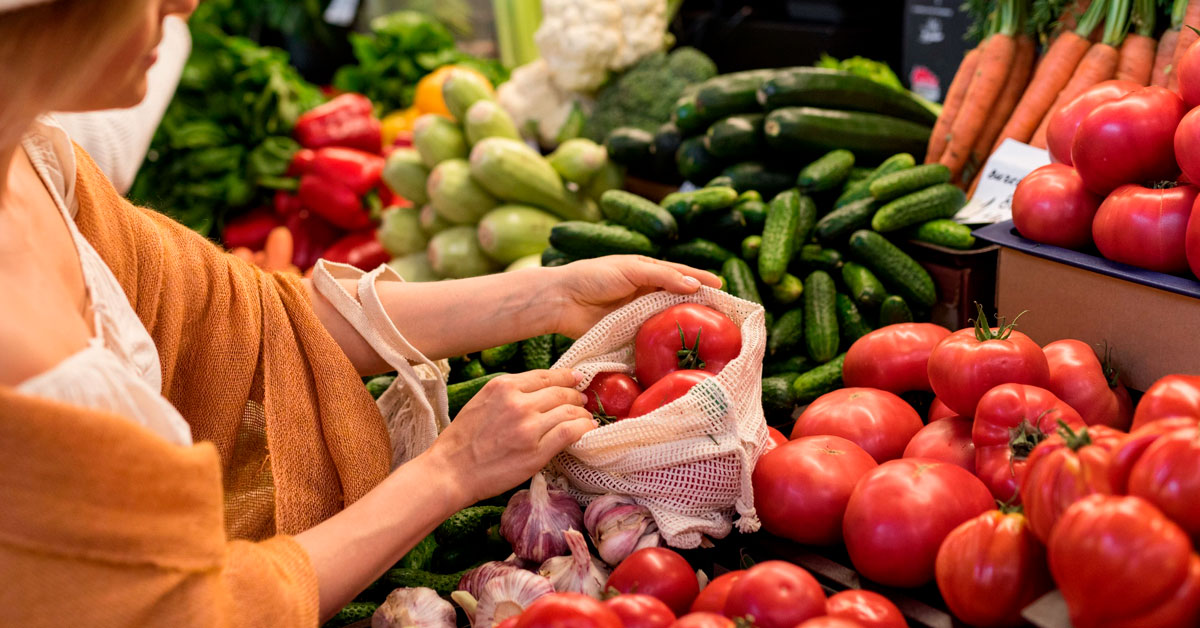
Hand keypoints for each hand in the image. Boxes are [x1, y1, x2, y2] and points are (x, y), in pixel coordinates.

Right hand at [427, 369, 594, 503]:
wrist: (451, 471)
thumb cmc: (462, 440)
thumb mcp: (482, 402)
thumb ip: (509, 393)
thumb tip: (540, 390)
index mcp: (503, 387)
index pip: (546, 376)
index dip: (566, 377)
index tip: (576, 378)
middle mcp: (518, 403)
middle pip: (561, 392)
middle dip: (576, 395)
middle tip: (582, 400)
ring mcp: (529, 428)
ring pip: (569, 411)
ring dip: (582, 413)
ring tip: (585, 417)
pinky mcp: (536, 452)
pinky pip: (570, 433)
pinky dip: (583, 428)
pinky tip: (587, 429)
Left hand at [549, 256, 722, 338]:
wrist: (562, 300)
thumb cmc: (594, 276)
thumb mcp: (631, 269)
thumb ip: (662, 277)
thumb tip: (695, 286)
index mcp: (648, 271)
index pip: (682, 275)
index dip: (702, 281)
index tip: (723, 289)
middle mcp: (646, 293)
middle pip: (679, 299)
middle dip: (700, 306)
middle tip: (723, 316)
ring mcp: (639, 314)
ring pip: (668, 319)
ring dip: (686, 326)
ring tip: (710, 335)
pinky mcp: (630, 333)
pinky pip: (653, 337)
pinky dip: (667, 342)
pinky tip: (681, 350)